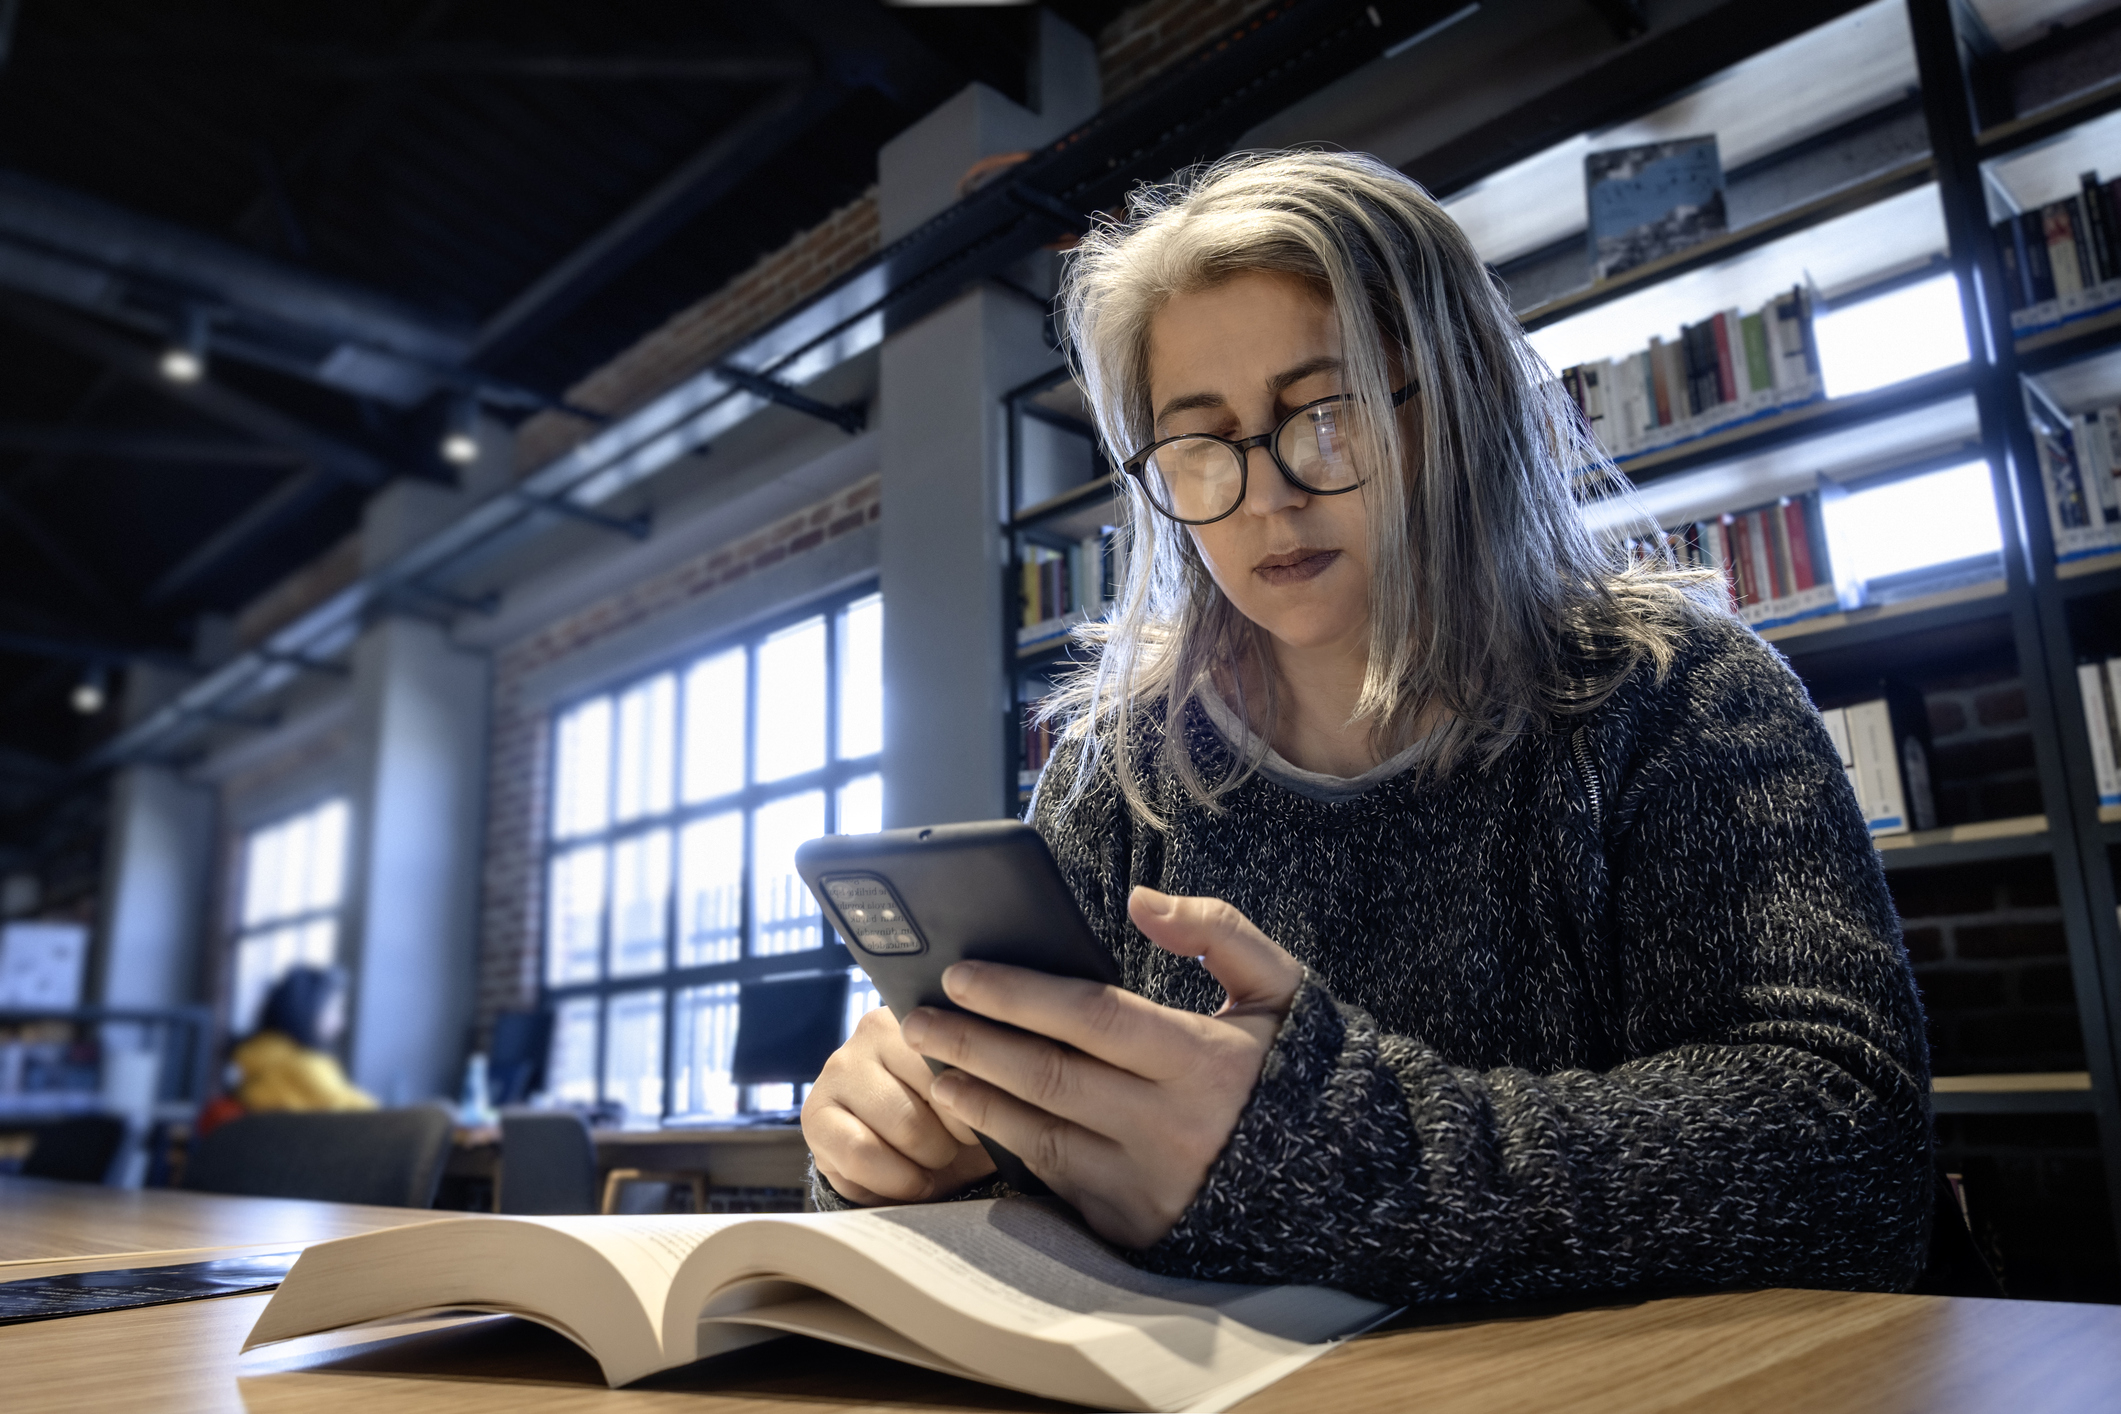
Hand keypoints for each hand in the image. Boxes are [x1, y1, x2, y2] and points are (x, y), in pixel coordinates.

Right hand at [801, 1003, 997, 1204]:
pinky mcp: (814, 1116)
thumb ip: (989, 1082)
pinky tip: (908, 1181)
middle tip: (954, 1147)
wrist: (916, 1159)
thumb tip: (993, 1085)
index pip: (962, 1055)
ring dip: (928, 1162)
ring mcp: (837, 1070)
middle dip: (958, 1136)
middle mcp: (872, 1030)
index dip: (980, 1103)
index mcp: (927, 1013)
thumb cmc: (957, 1121)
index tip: (982, 1124)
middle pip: (938, 1094)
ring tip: (933, 1164)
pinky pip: (861, 1156)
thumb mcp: (982, 1097)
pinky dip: (895, 1181)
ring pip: (904, 1127)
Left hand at [902, 886, 1303, 1248]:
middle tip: (917, 1018)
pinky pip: (1058, 1181)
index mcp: (1204, 1061)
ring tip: (935, 1066)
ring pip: (1039, 1136)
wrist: (1343, 1183)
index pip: (1091, 1018)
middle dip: (972, 1043)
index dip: (1019, 994)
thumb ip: (1217, 931)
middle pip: (1048, 1077)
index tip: (963, 973)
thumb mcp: (1281, 987)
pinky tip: (981, 1117)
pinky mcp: (1134, 1226)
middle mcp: (1171, 1128)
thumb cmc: (1299, 1070)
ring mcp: (1149, 1184)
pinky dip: (1013, 1148)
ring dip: (977, 1099)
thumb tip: (1141, 901)